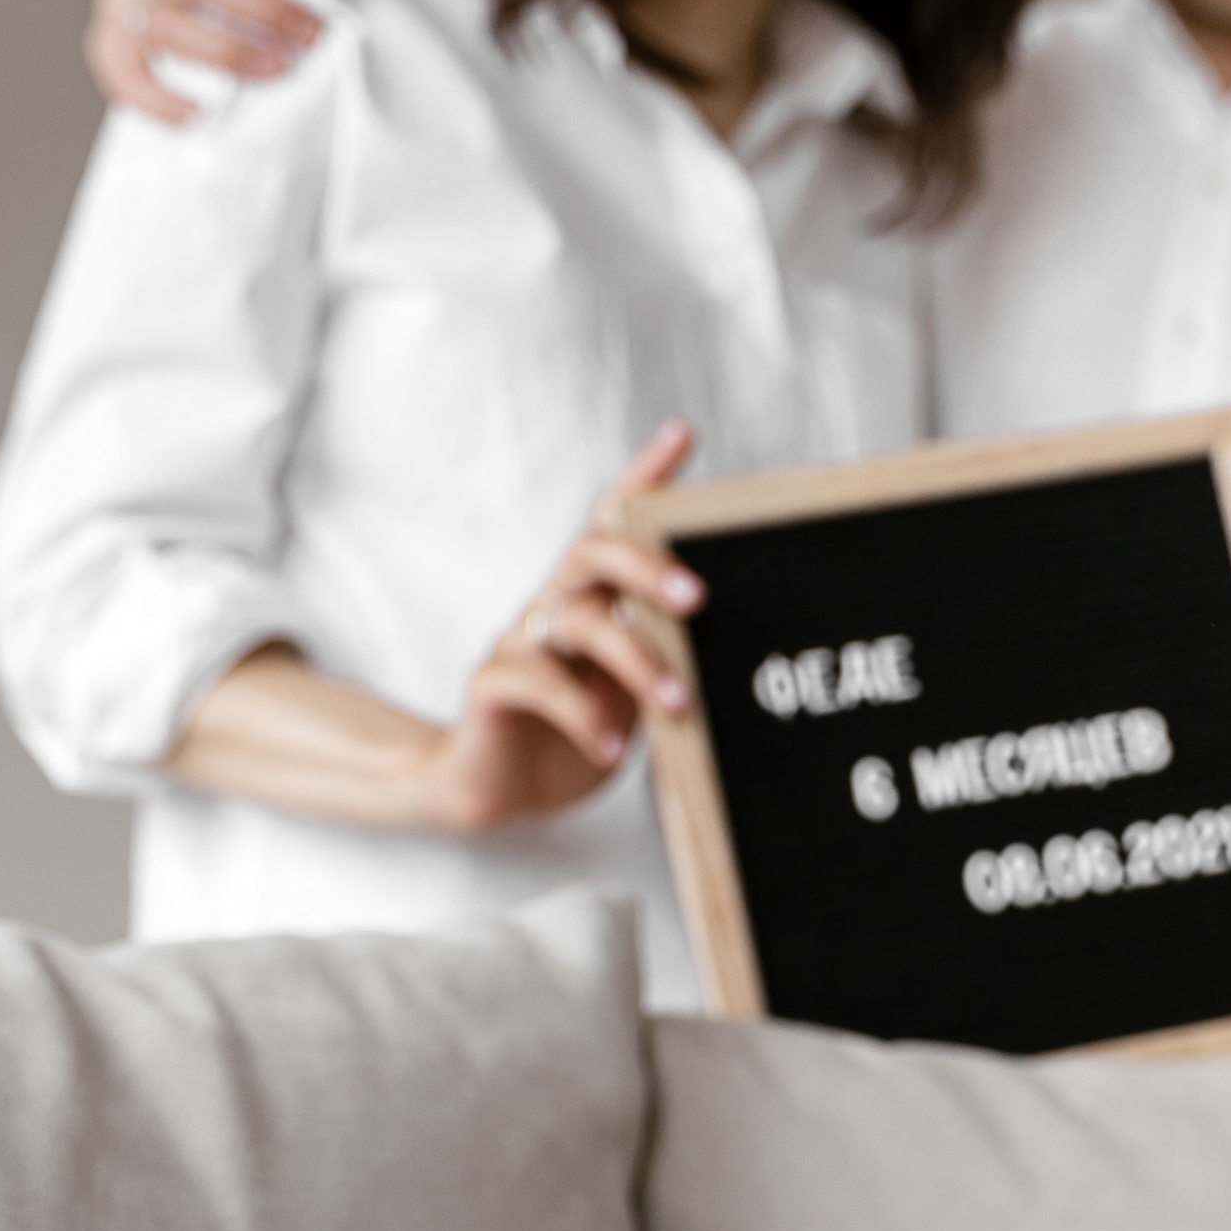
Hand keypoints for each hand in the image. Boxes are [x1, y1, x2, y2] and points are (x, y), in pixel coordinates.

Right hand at [413, 425, 705, 833]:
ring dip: (634, 660)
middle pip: (593, 552)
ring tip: (677, 703)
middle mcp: (554, 605)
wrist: (497, 792)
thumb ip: (668, 663)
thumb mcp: (634, 695)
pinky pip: (536, 683)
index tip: (682, 437)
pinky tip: (615, 746)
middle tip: (697, 598)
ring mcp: (520, 641)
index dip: (644, 476)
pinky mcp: (493, 685)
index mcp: (590, 598)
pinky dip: (584, 715)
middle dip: (647, 566)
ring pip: (576, 621)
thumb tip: (738, 649)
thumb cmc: (575, 735)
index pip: (614, 523)